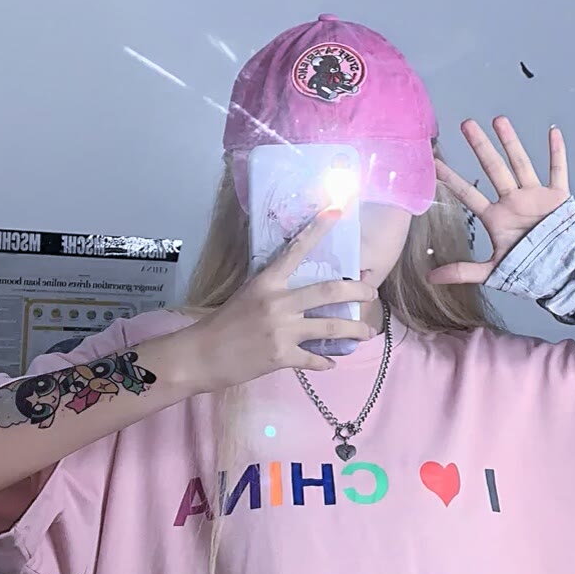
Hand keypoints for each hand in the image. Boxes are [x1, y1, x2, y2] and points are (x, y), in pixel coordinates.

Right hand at [184, 209, 376, 389]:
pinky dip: (325, 362)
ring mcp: (281, 330)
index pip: (296, 249)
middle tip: (372, 292)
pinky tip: (332, 363)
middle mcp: (277, 302)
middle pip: (329, 292)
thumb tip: (299, 285)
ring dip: (354, 330)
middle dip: (357, 291)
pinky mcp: (281, 356)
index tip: (337, 210)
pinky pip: (313, 359)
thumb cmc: (223, 323)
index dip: (318, 229)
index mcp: (267, 282)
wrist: (201, 354)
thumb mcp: (248, 294)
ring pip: (330, 327)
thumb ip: (274, 288)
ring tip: (368, 332)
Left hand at [428, 116, 570, 285]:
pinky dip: (557, 152)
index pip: (468, 194)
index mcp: (496, 217)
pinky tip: (552, 132)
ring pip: (521, 164)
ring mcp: (535, 197)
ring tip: (498, 120)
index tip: (435, 163)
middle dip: (480, 147)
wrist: (560, 274)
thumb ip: (462, 271)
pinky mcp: (558, 198)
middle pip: (493, 168)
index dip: (452, 179)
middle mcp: (513, 201)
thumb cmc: (527, 270)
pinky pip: (558, 171)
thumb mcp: (491, 271)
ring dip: (511, 142)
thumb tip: (431, 278)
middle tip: (466, 124)